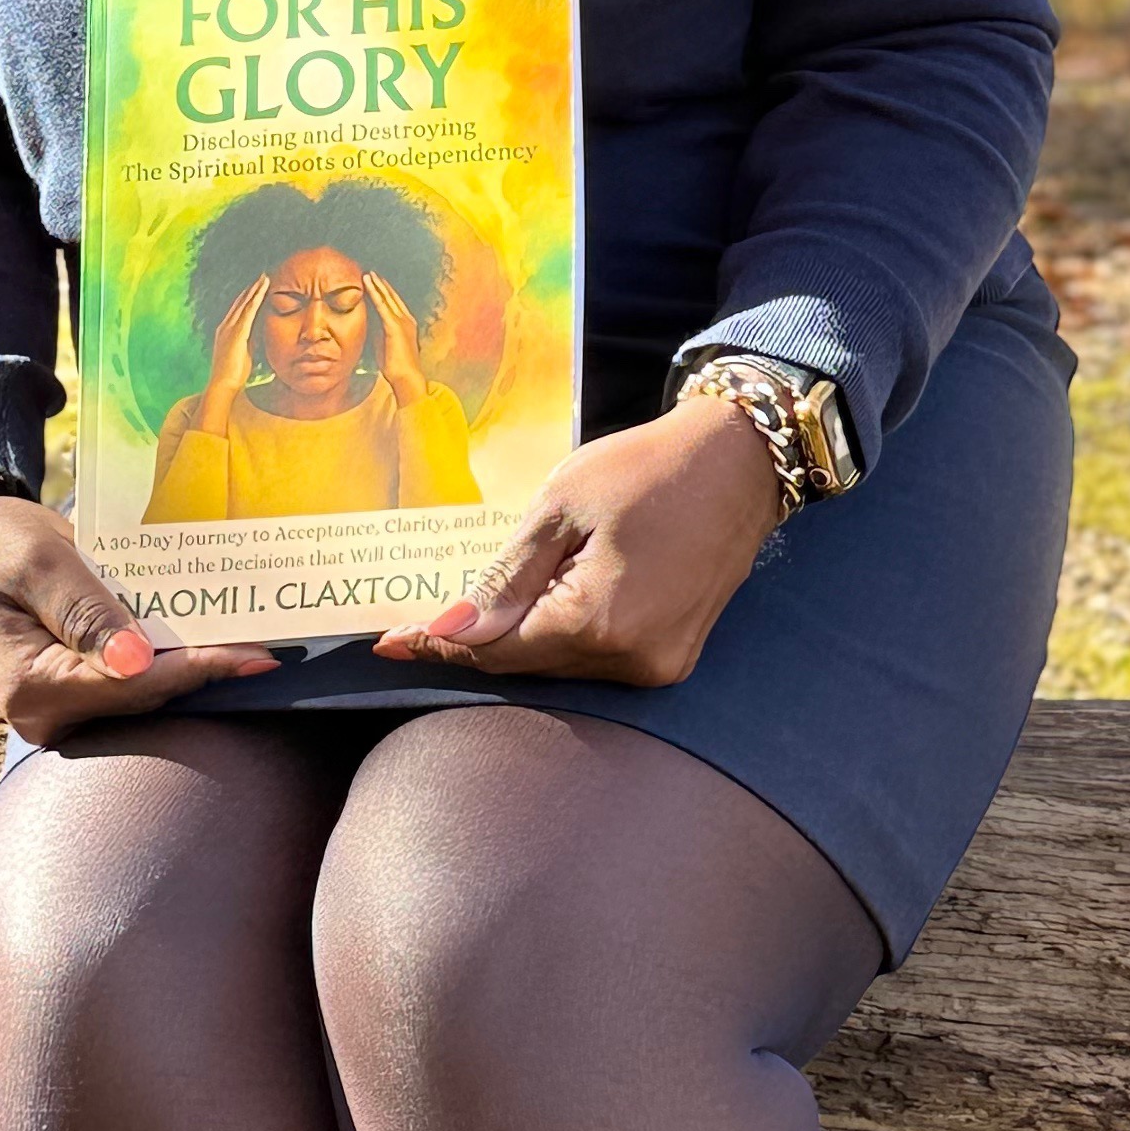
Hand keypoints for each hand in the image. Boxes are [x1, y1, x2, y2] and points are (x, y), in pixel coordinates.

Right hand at [0, 484, 280, 742]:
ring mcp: (62, 709)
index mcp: (29, 687)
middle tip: (276, 645)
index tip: (255, 656)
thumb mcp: (40, 561)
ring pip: (147, 692)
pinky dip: (174, 656)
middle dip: (208, 668)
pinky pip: (135, 680)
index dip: (197, 669)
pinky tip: (218, 637)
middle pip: (146, 696)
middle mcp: (46, 714)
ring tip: (260, 641)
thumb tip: (138, 663)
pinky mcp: (78, 693)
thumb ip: (87, 611)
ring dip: (197, 664)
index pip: (132, 685)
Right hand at [191, 275, 270, 434]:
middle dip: (251, 288)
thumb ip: (249, 343)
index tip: (256, 287)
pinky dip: (256, 297)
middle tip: (262, 275)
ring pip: (244, 303)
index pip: (238, 310)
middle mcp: (225, 326)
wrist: (223, 384)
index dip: (247, 297)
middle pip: (240, 302)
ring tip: (264, 277)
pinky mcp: (237, 332)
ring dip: (255, 289)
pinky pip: (249, 310)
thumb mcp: (243, 354)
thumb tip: (258, 336)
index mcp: (226, 332)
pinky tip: (263, 288)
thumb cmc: (233, 374)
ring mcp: (230, 328)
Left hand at [368, 272, 429, 409]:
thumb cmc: (396, 367)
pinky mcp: (394, 326)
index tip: (377, 283)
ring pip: (387, 298)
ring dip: (377, 284)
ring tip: (368, 274)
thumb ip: (380, 333)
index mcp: (407, 324)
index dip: (386, 292)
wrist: (407, 377)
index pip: (395, 304)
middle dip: (382, 284)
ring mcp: (401, 321)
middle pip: (392, 297)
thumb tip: (369, 324)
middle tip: (372, 272)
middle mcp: (406, 319)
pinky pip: (382, 305)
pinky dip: (375, 292)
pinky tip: (368, 284)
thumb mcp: (386, 345)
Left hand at [371, 399, 780, 689]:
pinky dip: (562, 637)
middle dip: (475, 643)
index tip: (390, 643)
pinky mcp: (673, 658)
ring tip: (479, 611)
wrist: (739, 462)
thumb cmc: (647, 469)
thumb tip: (448, 631)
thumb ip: (504, 580)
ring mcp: (658, 666)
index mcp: (598, 622)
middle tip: (417, 626)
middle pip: (527, 667)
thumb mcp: (561, 508)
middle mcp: (631, 661)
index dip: (442, 645)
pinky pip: (597, 660)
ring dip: (521, 641)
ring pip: (560, 668)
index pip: (497, 652)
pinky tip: (541, 606)